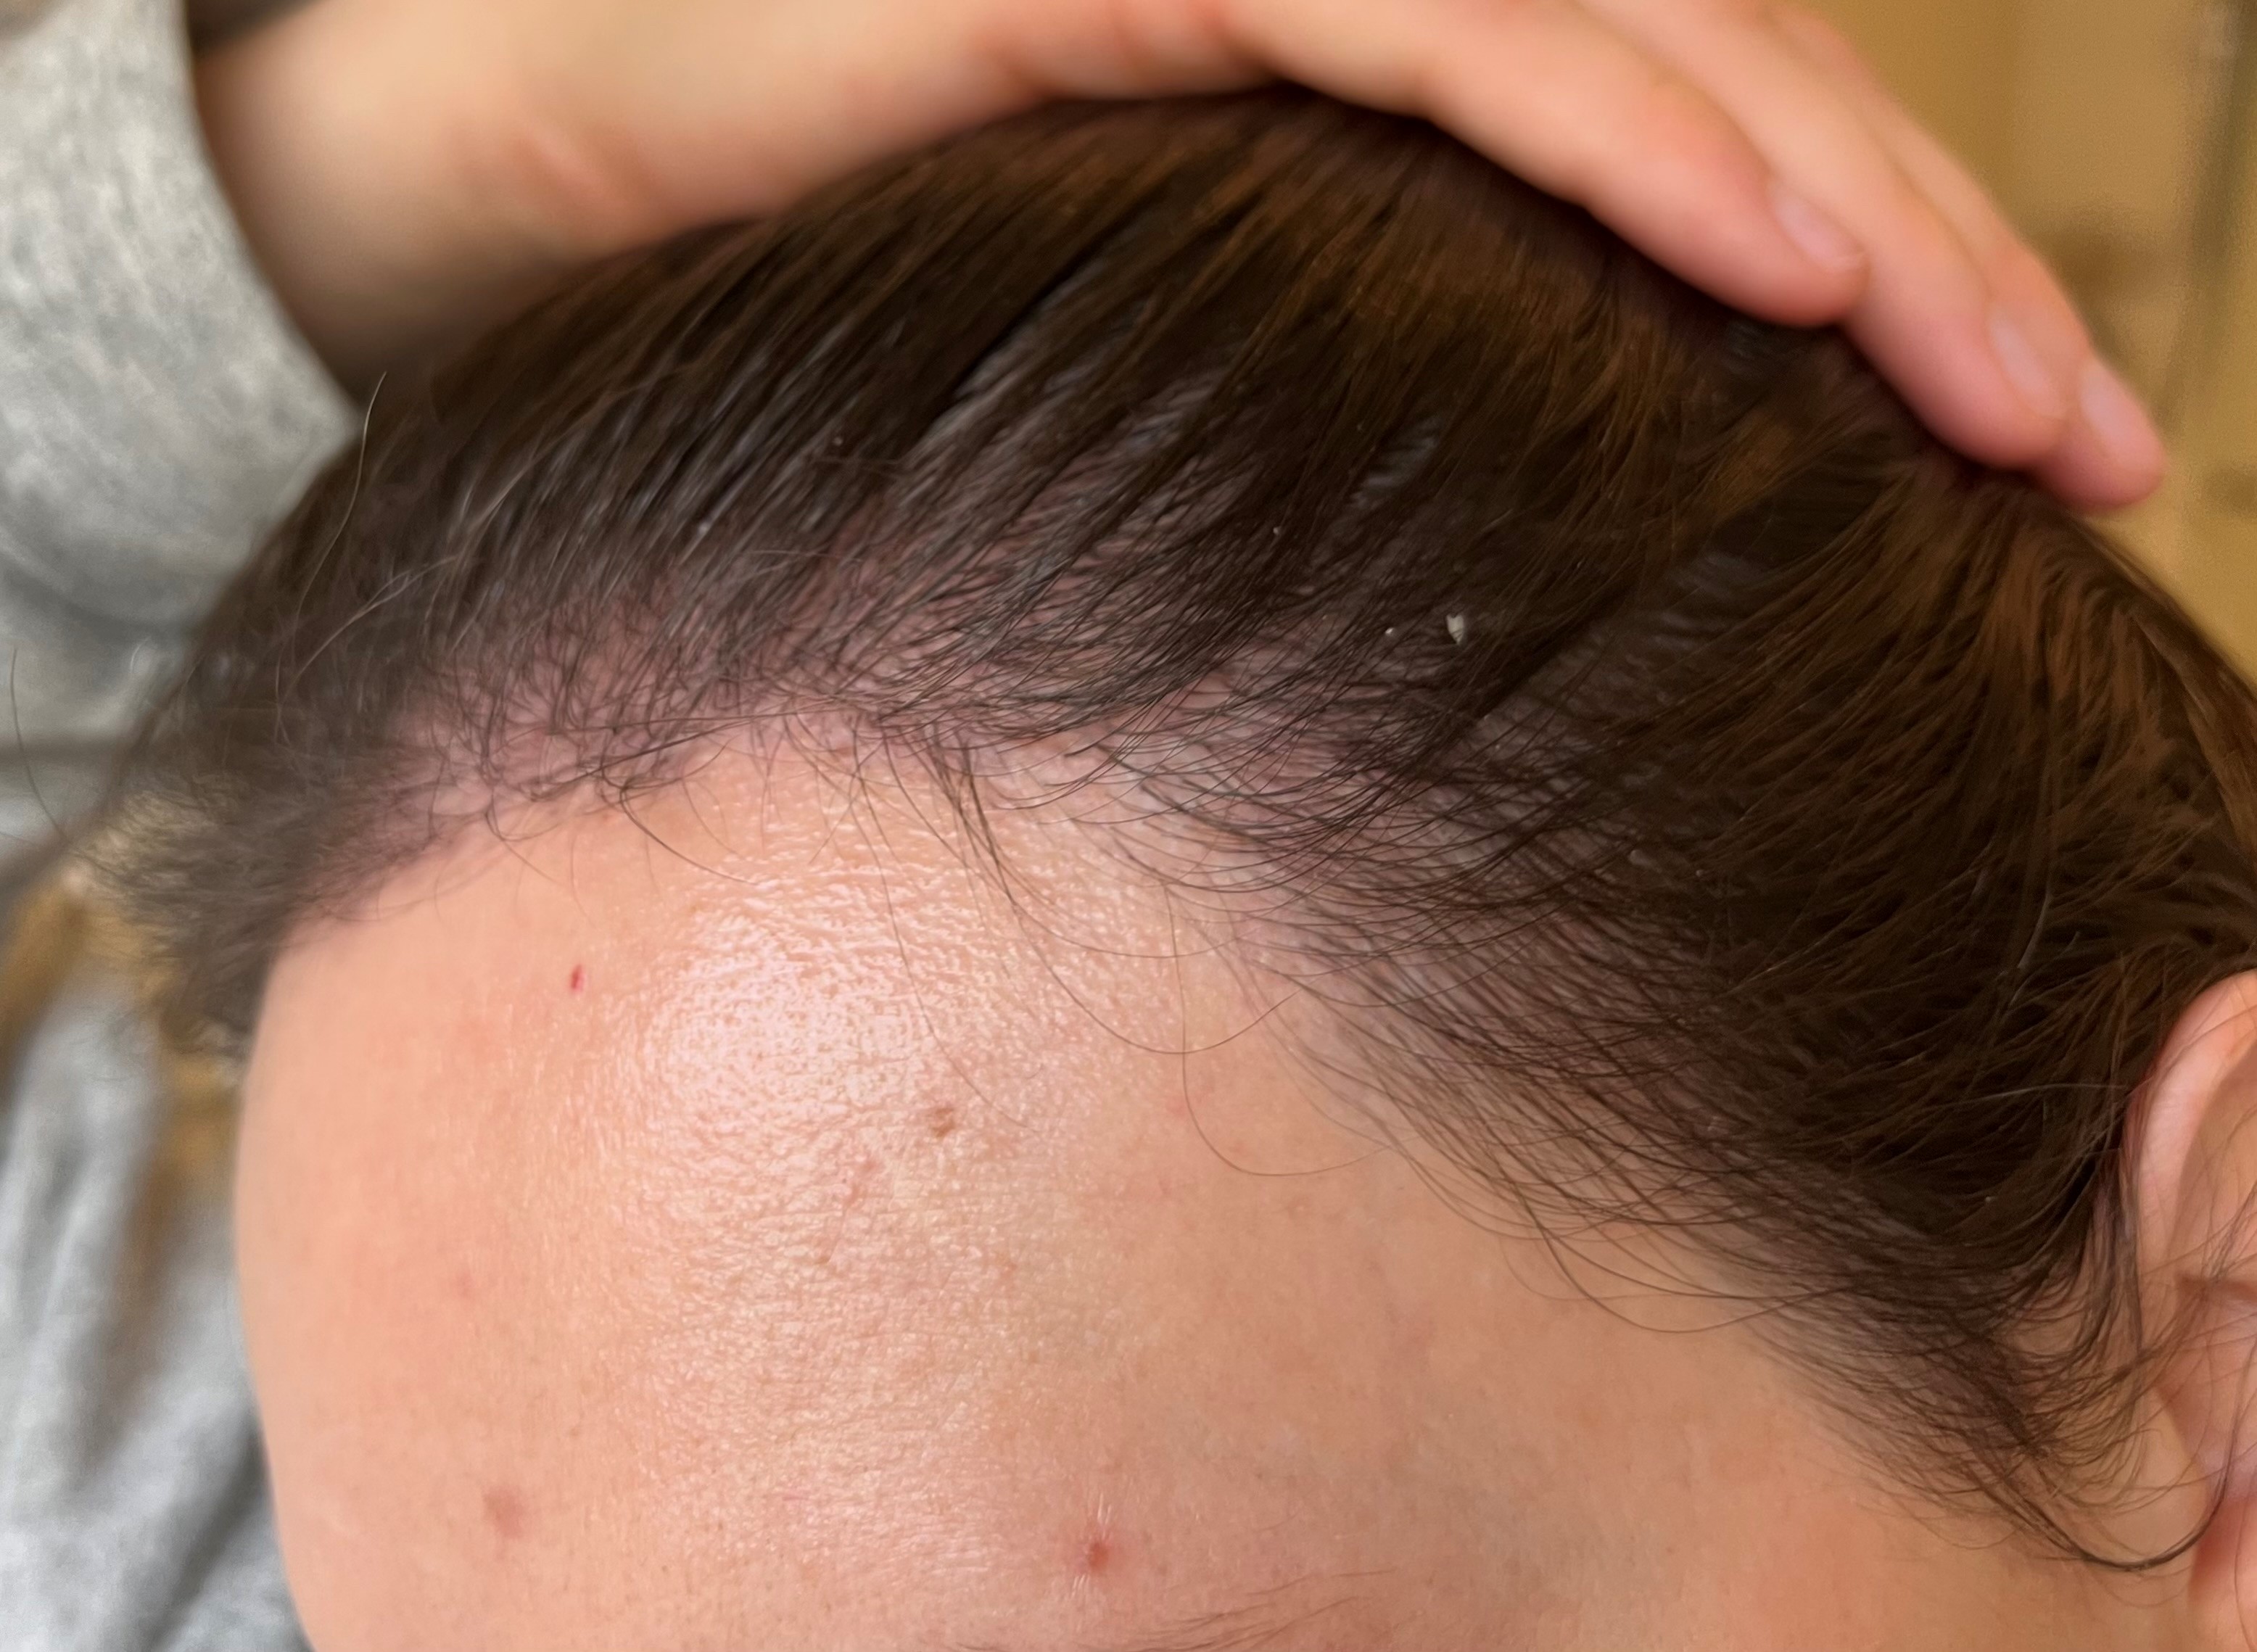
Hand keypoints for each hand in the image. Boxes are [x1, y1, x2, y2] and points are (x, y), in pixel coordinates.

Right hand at [194, 0, 2163, 507]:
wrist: (509, 170)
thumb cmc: (797, 309)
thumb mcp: (1116, 412)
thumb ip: (1302, 460)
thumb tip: (1452, 637)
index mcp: (1351, 116)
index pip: (1681, 184)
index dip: (1889, 311)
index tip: (2028, 488)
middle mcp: (1333, 13)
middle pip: (1714, 119)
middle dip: (1933, 286)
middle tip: (2093, 463)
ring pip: (1625, 65)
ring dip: (1845, 222)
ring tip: (2017, 403)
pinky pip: (1424, 29)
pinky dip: (1618, 135)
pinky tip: (1792, 269)